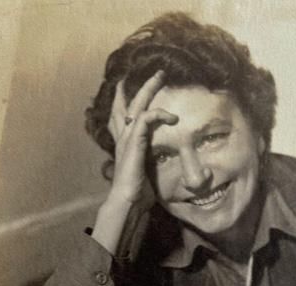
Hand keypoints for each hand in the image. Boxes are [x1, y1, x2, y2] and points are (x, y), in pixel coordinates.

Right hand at [106, 71, 177, 204]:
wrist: (128, 201)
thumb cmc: (138, 193)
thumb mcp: (148, 172)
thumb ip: (153, 161)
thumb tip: (167, 163)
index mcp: (125, 144)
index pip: (122, 117)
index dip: (125, 101)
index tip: (132, 88)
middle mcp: (123, 137)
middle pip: (127, 104)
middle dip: (139, 87)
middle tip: (153, 73)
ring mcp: (127, 138)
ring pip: (135, 104)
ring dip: (148, 88)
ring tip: (160, 76)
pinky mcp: (134, 142)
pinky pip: (145, 118)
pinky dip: (158, 114)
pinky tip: (172, 117)